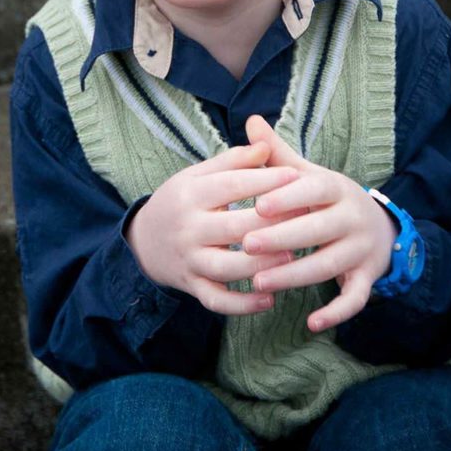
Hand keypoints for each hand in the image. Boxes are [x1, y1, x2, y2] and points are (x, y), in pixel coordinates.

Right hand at [126, 141, 299, 314]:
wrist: (144, 240)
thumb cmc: (181, 201)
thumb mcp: (197, 175)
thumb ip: (232, 161)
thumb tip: (266, 145)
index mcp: (189, 194)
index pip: (231, 185)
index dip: (265, 180)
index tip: (297, 176)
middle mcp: (187, 228)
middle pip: (233, 227)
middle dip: (271, 223)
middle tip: (306, 217)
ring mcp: (189, 260)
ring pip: (226, 268)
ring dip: (260, 265)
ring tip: (292, 259)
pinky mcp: (192, 287)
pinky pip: (217, 301)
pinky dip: (242, 305)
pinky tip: (269, 299)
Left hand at [242, 116, 397, 332]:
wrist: (377, 224)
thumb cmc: (326, 198)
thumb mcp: (307, 173)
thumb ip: (277, 153)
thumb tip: (250, 120)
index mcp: (335, 187)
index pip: (312, 189)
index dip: (287, 197)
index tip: (257, 206)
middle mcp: (352, 217)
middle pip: (318, 229)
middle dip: (282, 239)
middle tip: (246, 246)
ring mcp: (362, 249)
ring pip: (329, 265)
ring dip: (294, 276)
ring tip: (258, 282)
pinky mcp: (367, 277)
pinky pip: (354, 298)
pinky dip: (336, 312)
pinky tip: (311, 322)